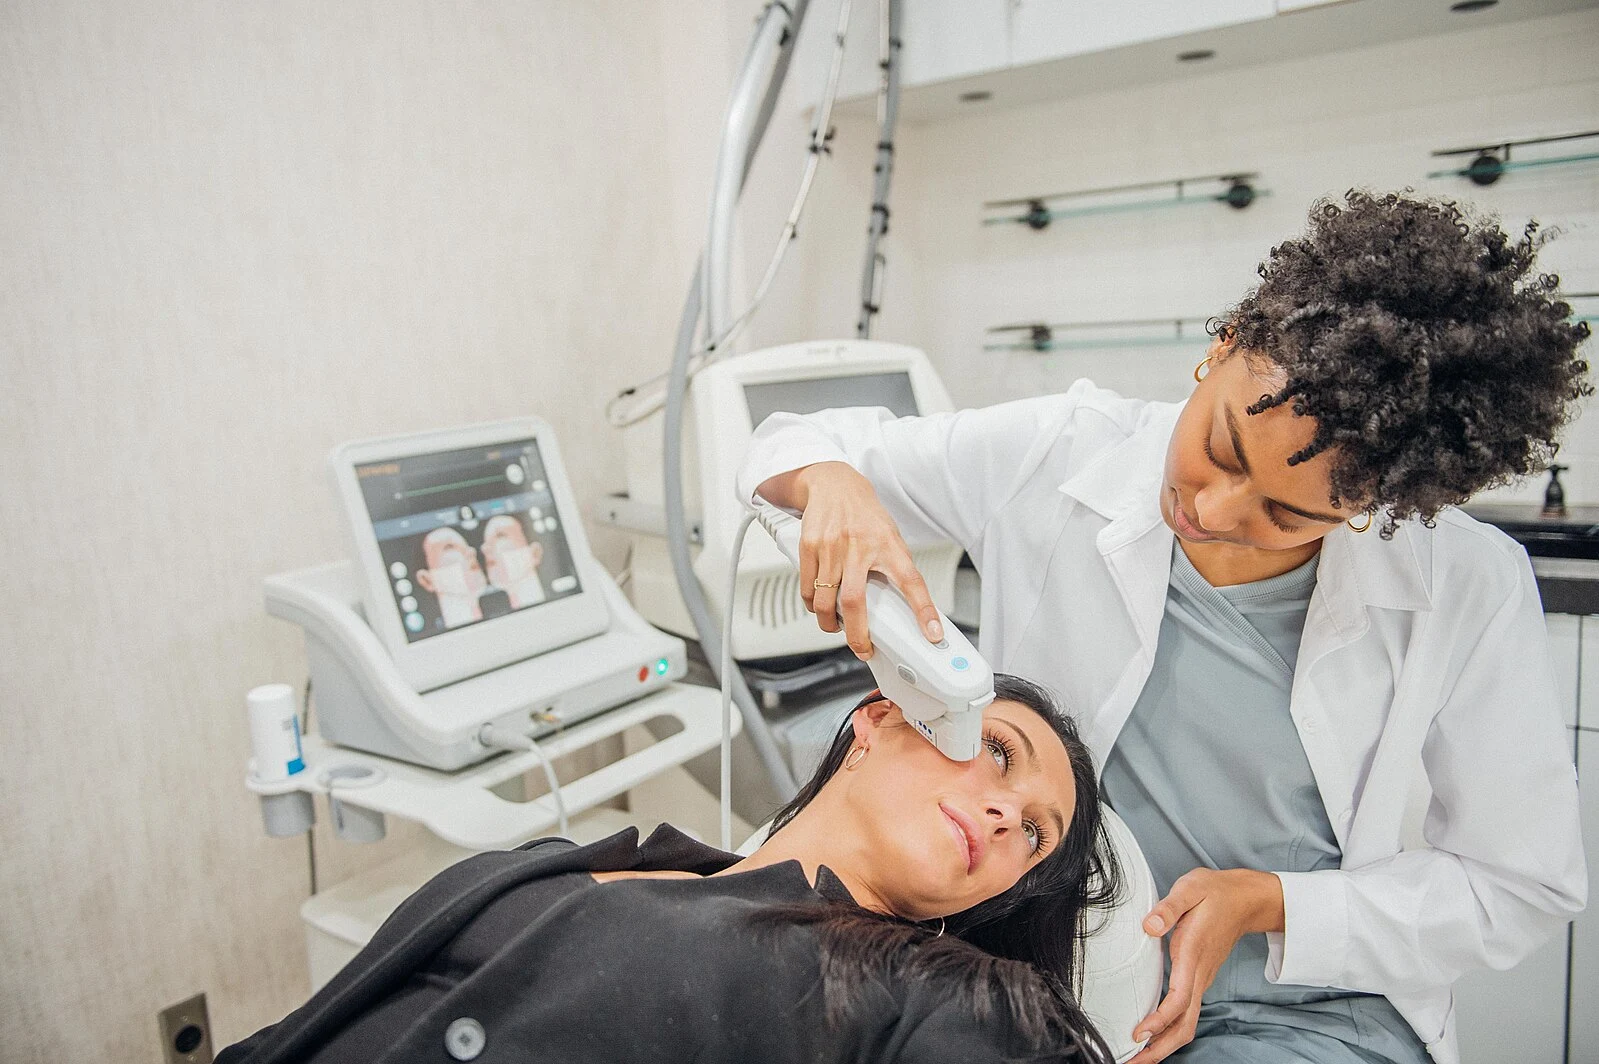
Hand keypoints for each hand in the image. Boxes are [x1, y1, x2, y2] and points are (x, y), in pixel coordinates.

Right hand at [762, 462, 942, 658]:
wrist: (834, 483)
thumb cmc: (865, 515)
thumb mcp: (890, 537)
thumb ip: (894, 568)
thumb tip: (906, 607)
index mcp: (888, 545)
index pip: (912, 581)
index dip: (924, 610)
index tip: (933, 634)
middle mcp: (859, 546)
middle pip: (854, 601)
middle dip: (858, 635)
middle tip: (863, 649)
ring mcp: (831, 546)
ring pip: (824, 601)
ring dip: (829, 623)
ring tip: (837, 627)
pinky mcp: (809, 546)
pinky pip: (807, 588)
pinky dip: (813, 605)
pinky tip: (819, 606)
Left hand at [1129, 868, 1284, 1063]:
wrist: (1244, 899)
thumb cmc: (1214, 893)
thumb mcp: (1191, 889)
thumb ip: (1169, 907)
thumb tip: (1150, 926)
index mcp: (1193, 955)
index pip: (1180, 999)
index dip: (1160, 1020)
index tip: (1139, 1034)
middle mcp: (1199, 974)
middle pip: (1185, 1025)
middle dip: (1160, 1049)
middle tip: (1131, 1062)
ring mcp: (1201, 980)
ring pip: (1186, 1023)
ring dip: (1164, 1044)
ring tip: (1137, 1057)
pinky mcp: (1199, 979)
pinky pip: (1186, 1013)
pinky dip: (1169, 1030)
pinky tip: (1152, 1035)